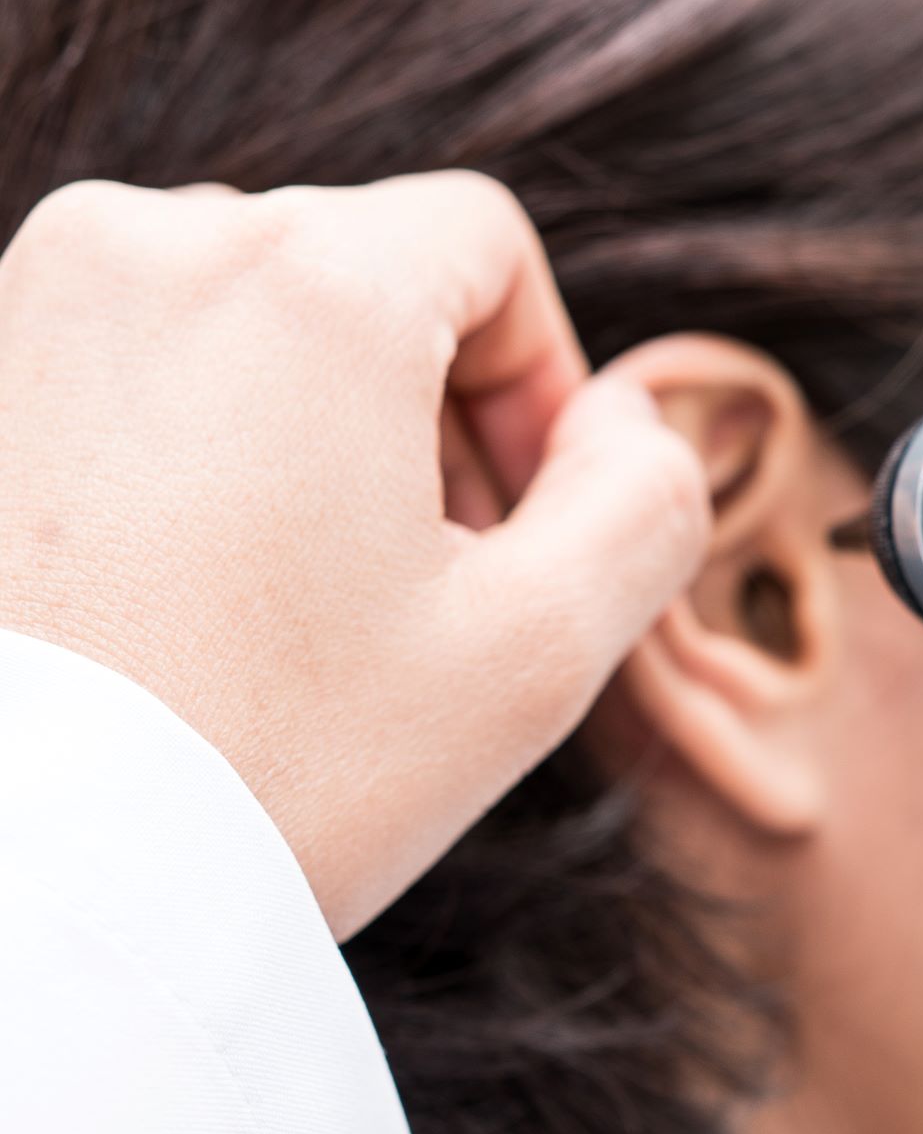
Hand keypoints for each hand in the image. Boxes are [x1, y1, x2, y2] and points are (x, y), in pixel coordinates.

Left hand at [0, 175, 708, 935]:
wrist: (22, 889)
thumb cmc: (275, 768)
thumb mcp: (541, 651)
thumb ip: (648, 497)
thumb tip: (625, 417)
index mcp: (309, 281)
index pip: (486, 243)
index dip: (543, 380)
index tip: (525, 526)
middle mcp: (149, 246)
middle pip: (361, 270)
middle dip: (426, 409)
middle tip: (430, 587)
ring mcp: (24, 305)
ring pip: (239, 316)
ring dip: (309, 426)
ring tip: (304, 598)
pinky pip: (123, 366)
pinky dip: (189, 448)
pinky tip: (194, 597)